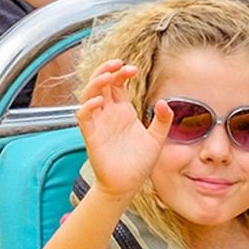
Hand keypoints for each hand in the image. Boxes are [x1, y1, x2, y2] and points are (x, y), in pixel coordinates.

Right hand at [77, 60, 172, 199]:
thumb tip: (164, 102)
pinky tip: (99, 101)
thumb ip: (163, 121)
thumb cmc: (139, 163)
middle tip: (118, 64)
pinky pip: (84, 117)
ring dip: (96, 83)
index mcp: (123, 111)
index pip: (117, 84)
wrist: (128, 185)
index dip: (121, 73)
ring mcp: (99, 123)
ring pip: (89, 95)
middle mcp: (109, 114)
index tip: (133, 69)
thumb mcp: (157, 139)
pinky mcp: (92, 136)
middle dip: (107, 70)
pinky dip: (88, 106)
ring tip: (108, 76)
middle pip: (101, 84)